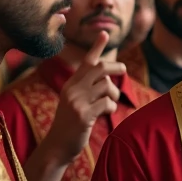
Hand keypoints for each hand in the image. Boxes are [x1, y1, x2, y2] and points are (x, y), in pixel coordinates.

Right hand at [44, 32, 125, 164]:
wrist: (57, 147)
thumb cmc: (71, 125)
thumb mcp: (75, 103)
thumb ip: (86, 89)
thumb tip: (106, 77)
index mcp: (70, 85)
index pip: (86, 61)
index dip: (97, 47)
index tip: (105, 33)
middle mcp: (72, 90)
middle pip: (100, 68)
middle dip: (116, 67)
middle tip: (124, 70)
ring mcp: (76, 101)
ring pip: (106, 86)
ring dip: (114, 94)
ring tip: (110, 103)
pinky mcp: (83, 115)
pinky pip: (107, 103)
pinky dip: (112, 107)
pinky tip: (107, 113)